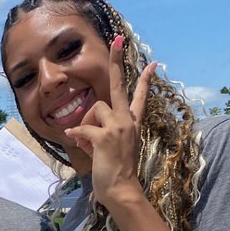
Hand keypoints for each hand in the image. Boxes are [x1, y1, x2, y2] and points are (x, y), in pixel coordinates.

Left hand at [64, 36, 156, 209]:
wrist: (122, 190)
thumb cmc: (116, 174)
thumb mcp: (111, 149)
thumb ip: (99, 135)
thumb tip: (77, 129)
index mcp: (132, 124)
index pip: (140, 97)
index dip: (145, 80)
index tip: (153, 64)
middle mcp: (127, 121)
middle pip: (120, 86)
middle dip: (117, 61)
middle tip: (117, 40)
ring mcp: (117, 127)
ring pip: (95, 109)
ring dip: (85, 123)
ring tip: (86, 143)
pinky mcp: (104, 137)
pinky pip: (82, 128)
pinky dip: (76, 135)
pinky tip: (78, 144)